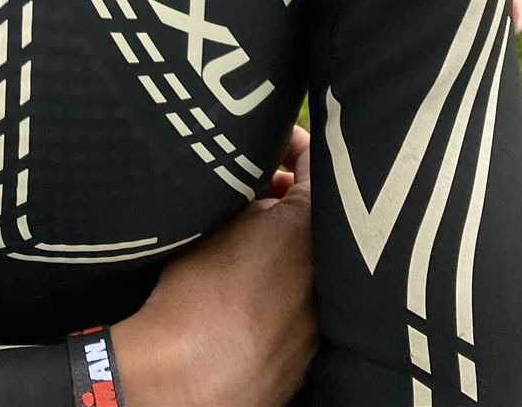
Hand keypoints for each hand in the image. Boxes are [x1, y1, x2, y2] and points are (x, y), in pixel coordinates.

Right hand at [112, 128, 315, 406]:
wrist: (189, 381)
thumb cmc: (196, 295)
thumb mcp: (217, 217)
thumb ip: (251, 189)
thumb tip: (262, 179)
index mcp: (312, 227)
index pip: (316, 159)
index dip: (287, 141)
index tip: (265, 139)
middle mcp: (331, 270)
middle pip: (320, 210)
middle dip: (289, 192)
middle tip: (253, 186)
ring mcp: (326, 315)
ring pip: (314, 256)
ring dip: (289, 239)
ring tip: (247, 236)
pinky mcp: (313, 350)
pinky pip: (306, 297)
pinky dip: (286, 282)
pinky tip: (251, 284)